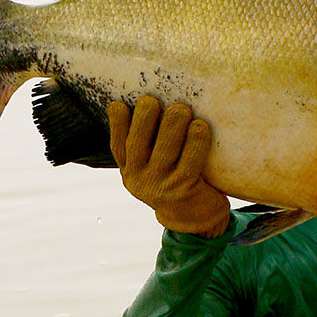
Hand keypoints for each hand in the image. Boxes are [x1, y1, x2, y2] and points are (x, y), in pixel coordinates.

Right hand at [107, 96, 230, 238]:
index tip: (121, 103)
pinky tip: (200, 126)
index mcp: (129, 168)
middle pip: (137, 142)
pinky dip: (196, 140)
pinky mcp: (182, 191)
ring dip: (172, 124)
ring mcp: (160, 186)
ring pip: (163, 148)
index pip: (117, 143)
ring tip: (182, 108)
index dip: (117, 122)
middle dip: (145, 117)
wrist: (196, 218)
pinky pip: (189, 161)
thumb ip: (149, 140)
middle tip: (155, 99)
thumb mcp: (154, 164)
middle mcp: (138, 178)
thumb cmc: (176, 178)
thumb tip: (153, 97)